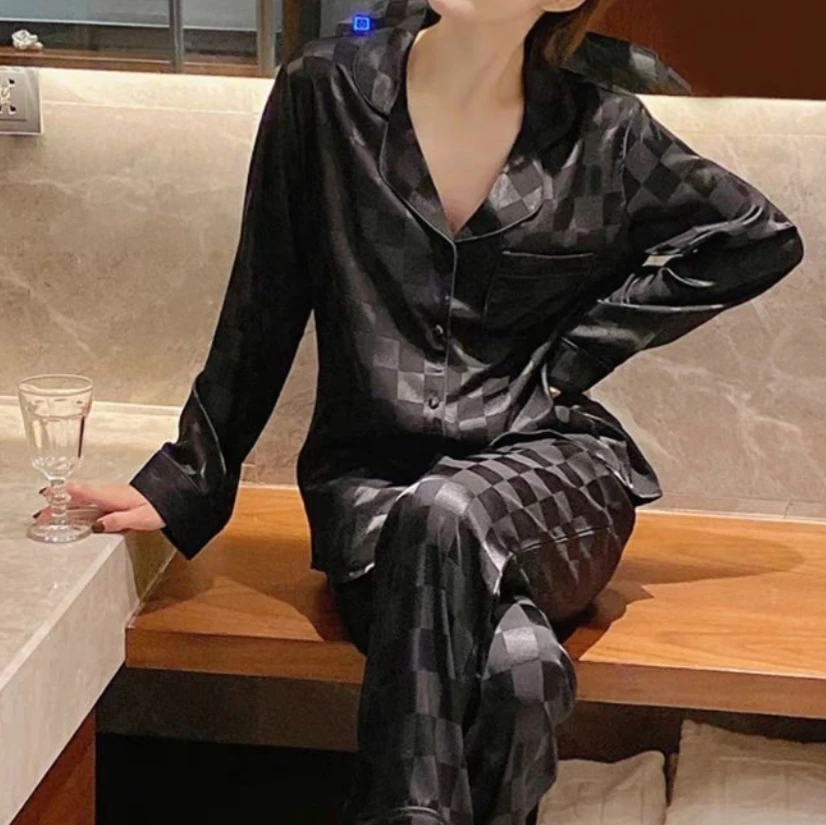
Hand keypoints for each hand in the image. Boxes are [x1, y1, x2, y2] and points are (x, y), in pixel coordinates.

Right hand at [34, 483, 164, 533]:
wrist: (175, 496)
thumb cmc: (160, 507)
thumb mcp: (141, 518)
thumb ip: (118, 520)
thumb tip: (96, 525)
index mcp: (112, 496)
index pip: (83, 493)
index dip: (63, 494)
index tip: (46, 496)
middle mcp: (110, 493)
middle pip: (78, 497)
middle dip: (58, 503)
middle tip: (40, 513)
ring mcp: (113, 495)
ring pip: (84, 498)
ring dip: (66, 503)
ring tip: (49, 512)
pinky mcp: (117, 499)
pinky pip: (92, 500)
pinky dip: (78, 503)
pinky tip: (76, 510)